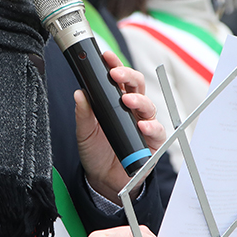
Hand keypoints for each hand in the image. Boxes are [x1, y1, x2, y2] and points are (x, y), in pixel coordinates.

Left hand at [76, 51, 166, 201]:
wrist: (103, 179)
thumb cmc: (96, 151)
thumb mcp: (84, 132)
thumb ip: (83, 114)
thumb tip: (79, 93)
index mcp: (117, 102)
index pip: (119, 79)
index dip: (115, 66)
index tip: (106, 57)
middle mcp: (133, 110)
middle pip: (137, 86)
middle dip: (128, 77)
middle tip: (116, 75)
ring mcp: (144, 124)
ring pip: (149, 105)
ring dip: (139, 100)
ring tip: (128, 101)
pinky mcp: (153, 142)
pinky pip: (157, 131)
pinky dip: (151, 126)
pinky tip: (142, 125)